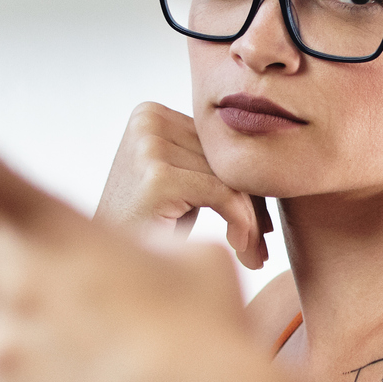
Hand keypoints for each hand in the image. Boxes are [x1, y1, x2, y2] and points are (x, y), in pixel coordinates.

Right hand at [97, 102, 270, 269]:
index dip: (247, 185)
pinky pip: (223, 194)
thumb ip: (211, 161)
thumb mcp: (181, 183)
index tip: (265, 226)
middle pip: (226, 159)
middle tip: (264, 246)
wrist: (107, 268)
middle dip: (252, 205)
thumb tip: (275, 161)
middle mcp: (147, 120)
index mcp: (151, 113)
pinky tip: (241, 250)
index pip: (219, 144)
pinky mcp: (157, 175)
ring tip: (256, 256)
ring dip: (251, 221)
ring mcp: (149, 145)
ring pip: (230, 178)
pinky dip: (241, 223)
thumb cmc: (148, 229)